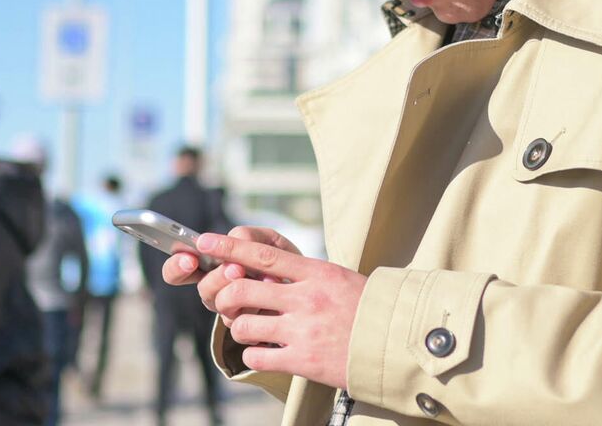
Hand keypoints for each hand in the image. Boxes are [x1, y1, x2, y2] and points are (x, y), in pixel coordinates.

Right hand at [161, 226, 297, 323]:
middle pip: (203, 288)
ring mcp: (232, 313)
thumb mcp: (269, 242)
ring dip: (242, 291)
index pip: (178, 270)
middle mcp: (218, 291)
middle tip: (238, 269)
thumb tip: (235, 246)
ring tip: (269, 280)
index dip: (176, 267)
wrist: (313, 293)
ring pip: (221, 306)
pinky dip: (262, 308)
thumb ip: (249, 238)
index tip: (189, 260)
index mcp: (215, 266)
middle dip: (220, 277)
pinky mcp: (250, 331)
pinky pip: (243, 325)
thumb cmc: (287, 262)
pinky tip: (277, 300)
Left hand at [199, 231, 365, 389]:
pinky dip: (252, 355)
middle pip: (241, 289)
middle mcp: (307, 298)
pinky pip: (256, 356)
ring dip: (238, 328)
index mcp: (316, 273)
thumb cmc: (368, 309)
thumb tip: (266, 269)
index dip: (229, 246)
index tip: (206, 241)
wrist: (396, 345)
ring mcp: (303, 330)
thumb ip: (305, 275)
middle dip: (225, 296)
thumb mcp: (339, 279)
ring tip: (250, 331)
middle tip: (227, 302)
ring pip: (242, 325)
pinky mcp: (302, 360)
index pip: (263, 253)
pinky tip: (264, 352)